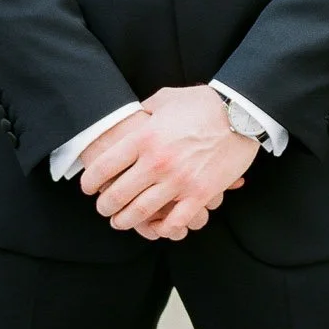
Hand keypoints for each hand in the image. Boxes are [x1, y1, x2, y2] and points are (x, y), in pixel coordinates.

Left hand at [80, 85, 257, 240]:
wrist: (240, 114)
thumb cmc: (203, 104)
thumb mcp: (166, 99)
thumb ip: (145, 110)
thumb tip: (134, 117)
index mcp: (145, 138)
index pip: (105, 166)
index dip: (90, 181)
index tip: (88, 188)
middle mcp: (157, 162)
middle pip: (118, 194)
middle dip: (105, 206)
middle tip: (103, 208)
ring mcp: (179, 181)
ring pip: (141, 212)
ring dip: (126, 221)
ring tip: (121, 222)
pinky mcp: (200, 194)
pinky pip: (175, 222)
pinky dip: (162, 229)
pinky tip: (156, 228)